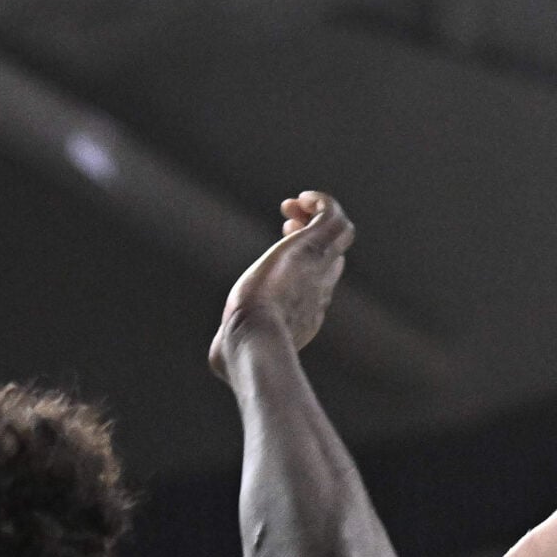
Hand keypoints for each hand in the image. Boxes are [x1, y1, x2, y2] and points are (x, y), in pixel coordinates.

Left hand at [211, 191, 353, 378]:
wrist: (254, 338)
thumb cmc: (240, 347)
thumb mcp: (235, 349)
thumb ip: (227, 351)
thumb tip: (217, 358)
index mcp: (305, 313)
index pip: (319, 283)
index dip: (305, 264)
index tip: (279, 259)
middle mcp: (319, 290)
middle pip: (334, 257)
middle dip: (313, 238)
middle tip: (286, 225)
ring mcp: (319, 269)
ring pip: (339, 234)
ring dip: (318, 215)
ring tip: (292, 206)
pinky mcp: (313, 248)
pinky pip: (333, 216)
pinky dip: (322, 202)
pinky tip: (301, 198)